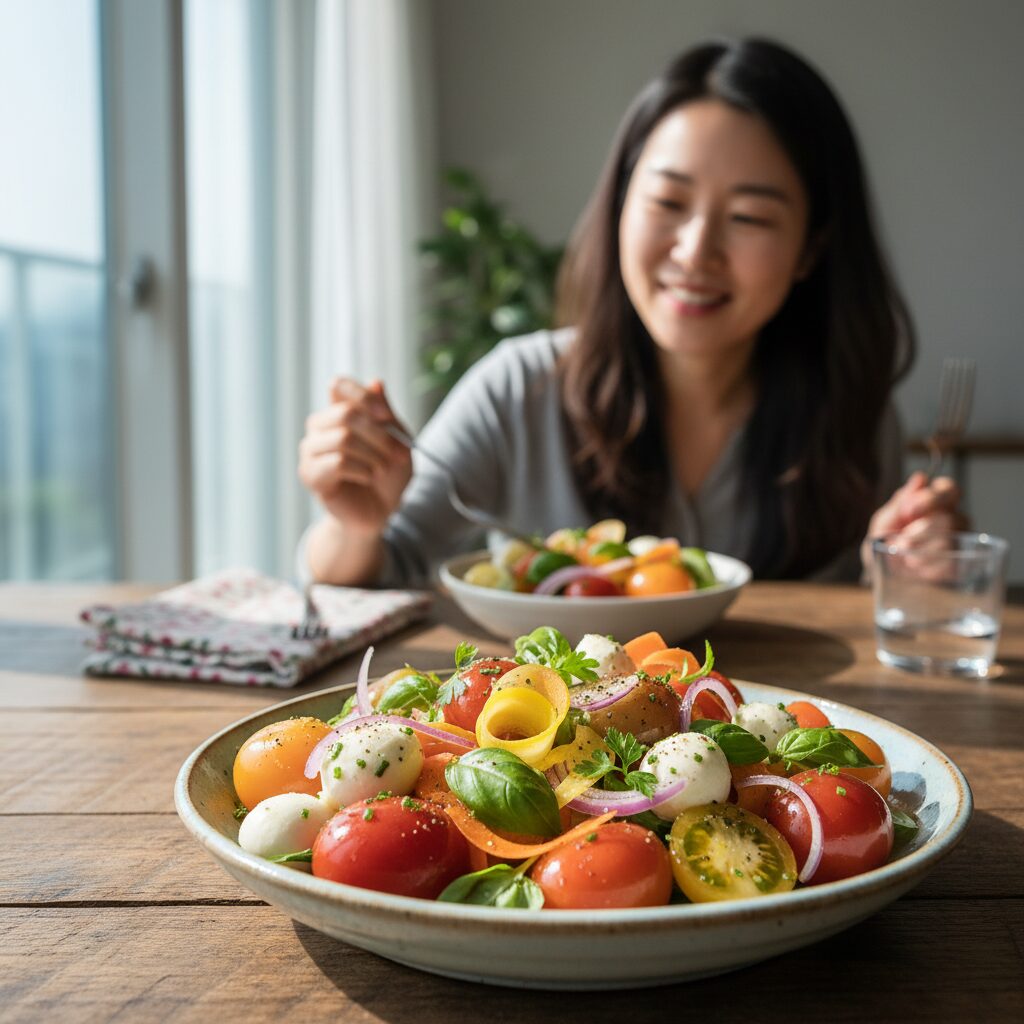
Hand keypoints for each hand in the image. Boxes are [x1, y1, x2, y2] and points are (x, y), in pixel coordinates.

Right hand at [297, 378, 412, 533]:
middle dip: (379, 435)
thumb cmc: (388, 475)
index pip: (339, 385)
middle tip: (398, 455)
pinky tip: (368, 478)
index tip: (386, 417)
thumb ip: (387, 414)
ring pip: (342, 438)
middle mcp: (320, 427)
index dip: (363, 396)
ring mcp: (311, 450)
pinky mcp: (310, 474)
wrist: (381, 512)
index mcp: (340, 412)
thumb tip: (376, 382)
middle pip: (345, 413)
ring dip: (373, 455)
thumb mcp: (398, 441)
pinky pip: (336, 463)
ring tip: (382, 470)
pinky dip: (362, 470)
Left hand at [860, 471, 967, 578]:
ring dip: (919, 549)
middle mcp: (952, 520)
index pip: (949, 488)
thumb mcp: (884, 521)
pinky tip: (915, 565)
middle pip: (951, 518)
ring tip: (903, 554)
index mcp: (934, 503)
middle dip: (920, 531)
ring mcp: (958, 543)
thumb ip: (901, 502)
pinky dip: (925, 565)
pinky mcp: (957, 565)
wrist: (883, 574)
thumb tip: (921, 478)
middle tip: (901, 541)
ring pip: (949, 541)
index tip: (909, 511)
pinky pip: (948, 563)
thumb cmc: (885, 543)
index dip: (932, 497)